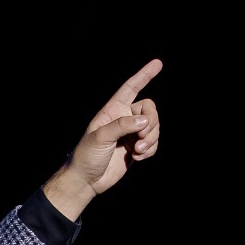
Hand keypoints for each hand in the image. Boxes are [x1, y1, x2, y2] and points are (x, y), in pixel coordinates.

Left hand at [42, 57, 161, 218]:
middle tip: (141, 139)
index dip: (144, 75)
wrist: (86, 180)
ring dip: (151, 139)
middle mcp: (124, 119)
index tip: (158, 63)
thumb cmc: (86, 156)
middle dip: (151, 123)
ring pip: (154, 127)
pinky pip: (153, 143)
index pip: (131, 88)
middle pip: (150, 109)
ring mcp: (131, 134)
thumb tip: (144, 121)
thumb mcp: (100, 137)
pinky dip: (150, 150)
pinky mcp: (136, 148)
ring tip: (137, 152)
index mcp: (113, 110)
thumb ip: (122, 126)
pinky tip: (137, 158)